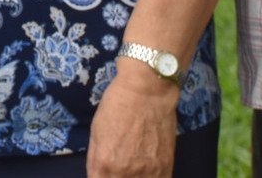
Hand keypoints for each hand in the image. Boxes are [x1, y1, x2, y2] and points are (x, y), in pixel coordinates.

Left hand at [87, 61, 177, 177]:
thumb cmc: (118, 106)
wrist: (148, 91)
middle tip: (117, 170)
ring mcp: (148, 172)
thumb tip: (98, 175)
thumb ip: (96, 161)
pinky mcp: (166, 168)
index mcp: (104, 164)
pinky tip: (146, 173)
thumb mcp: (96, 132)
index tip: (104, 173)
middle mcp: (126, 172)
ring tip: (132, 170)